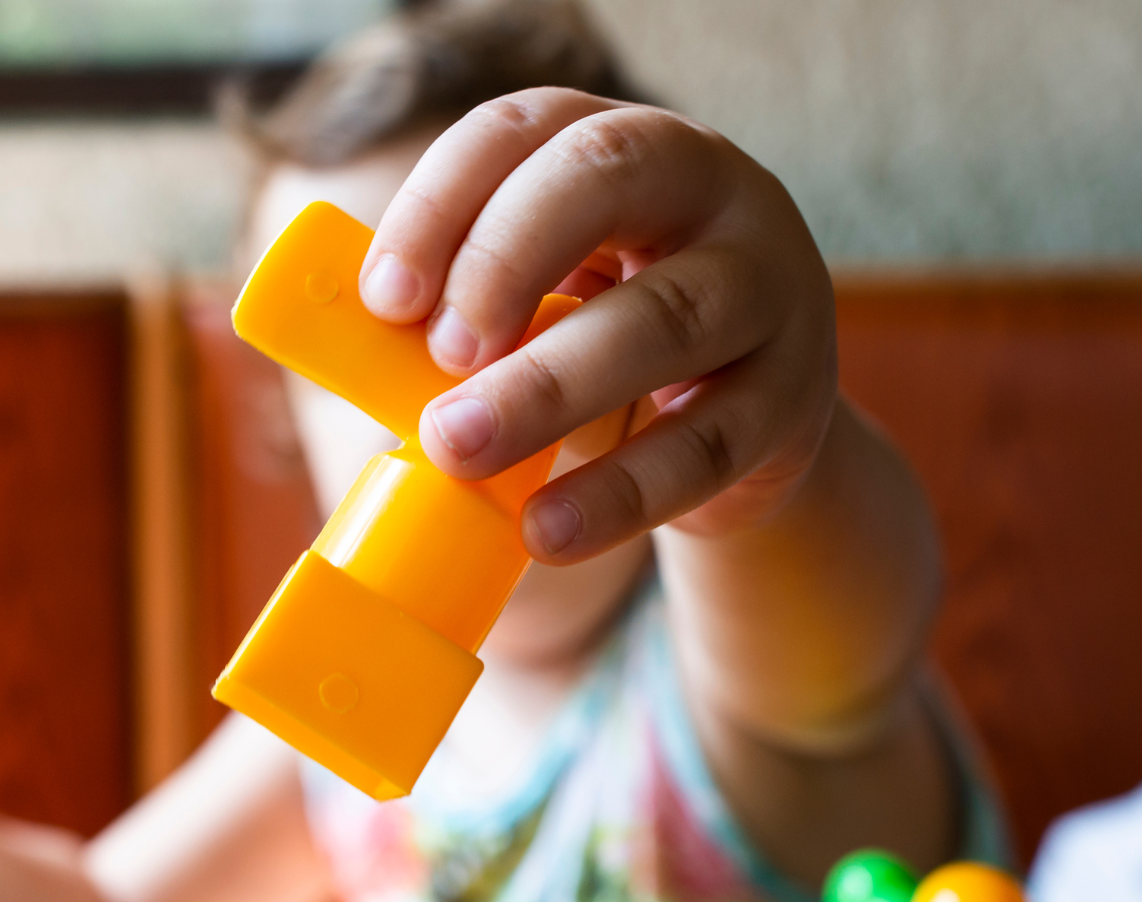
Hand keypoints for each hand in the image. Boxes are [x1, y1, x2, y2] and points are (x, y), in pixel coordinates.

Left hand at [357, 90, 837, 562]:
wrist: (753, 417)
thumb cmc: (609, 341)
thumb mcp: (544, 302)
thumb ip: (461, 315)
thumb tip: (348, 355)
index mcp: (621, 145)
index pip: (522, 130)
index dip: (443, 202)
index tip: (385, 299)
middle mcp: (709, 188)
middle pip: (603, 176)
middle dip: (502, 259)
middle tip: (438, 358)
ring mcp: (768, 285)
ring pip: (665, 318)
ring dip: (547, 388)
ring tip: (457, 449)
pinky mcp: (793, 397)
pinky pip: (705, 445)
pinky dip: (617, 494)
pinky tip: (545, 530)